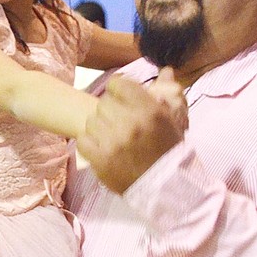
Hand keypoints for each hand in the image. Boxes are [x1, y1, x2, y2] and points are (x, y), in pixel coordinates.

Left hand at [77, 68, 185, 193]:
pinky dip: (90, 143)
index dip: (118, 92)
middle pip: (103, 102)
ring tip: (112, 138)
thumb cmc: (170, 151)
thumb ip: (167, 92)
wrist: (166, 187)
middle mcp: (130, 123)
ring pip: (92, 120)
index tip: (123, 101)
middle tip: (120, 124)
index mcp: (149, 110)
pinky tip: (102, 148)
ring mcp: (113, 142)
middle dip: (111, 112)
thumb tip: (164, 70)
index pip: (117, 84)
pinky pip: (83, 139)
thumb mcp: (174, 119)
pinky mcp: (101, 160)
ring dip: (100, 128)